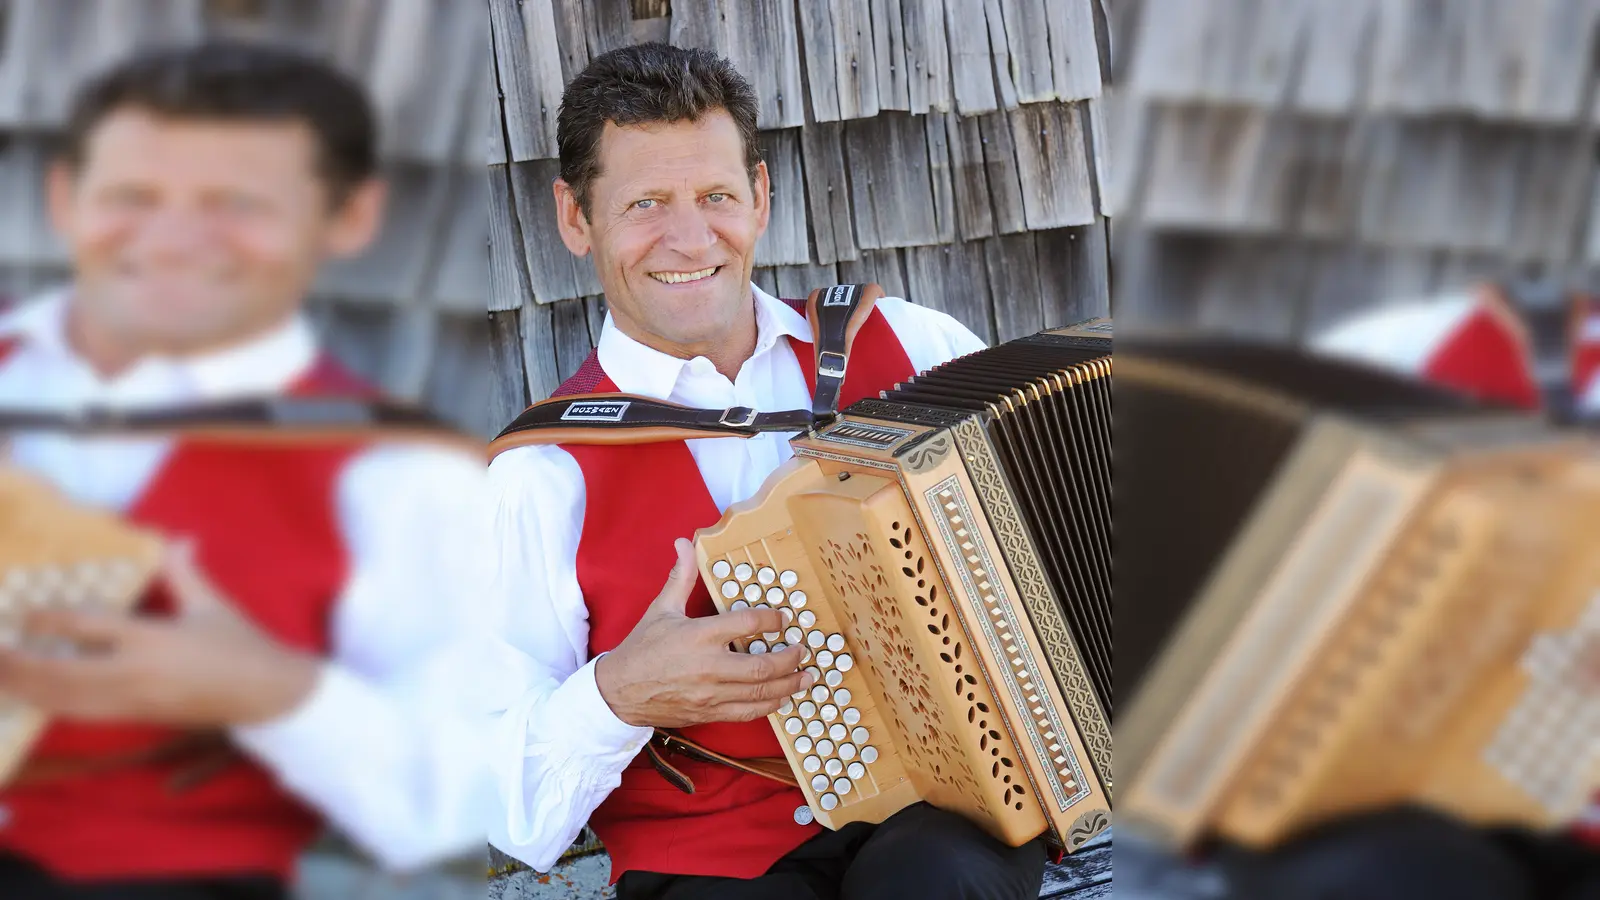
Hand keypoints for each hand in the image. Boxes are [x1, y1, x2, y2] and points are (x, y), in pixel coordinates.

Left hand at [0, 541, 321, 726]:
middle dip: (19, 664)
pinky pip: (80, 712)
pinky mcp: (133, 717)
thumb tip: (179, 539)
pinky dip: (49, 703)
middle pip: (61, 673)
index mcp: (154, 639)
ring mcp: (131, 701)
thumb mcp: (213, 605)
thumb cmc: (240, 647)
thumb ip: (184, 574)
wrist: (263, 696)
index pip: (88, 627)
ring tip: (0, 674)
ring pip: (64, 699)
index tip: (23, 613)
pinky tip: (32, 694)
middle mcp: (135, 673)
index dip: (49, 620)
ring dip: (26, 687)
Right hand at [595, 538, 813, 727]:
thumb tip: (684, 543)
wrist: (620, 691)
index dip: (771, 619)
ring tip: (807, 677)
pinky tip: (782, 697)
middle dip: (789, 658)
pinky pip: (747, 712)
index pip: (746, 624)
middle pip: (761, 666)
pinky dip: (769, 706)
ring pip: (760, 693)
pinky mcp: (710, 713)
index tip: (782, 617)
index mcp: (698, 635)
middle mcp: (708, 666)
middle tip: (803, 650)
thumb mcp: (661, 609)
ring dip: (788, 685)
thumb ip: (681, 577)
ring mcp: (710, 694)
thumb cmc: (642, 648)